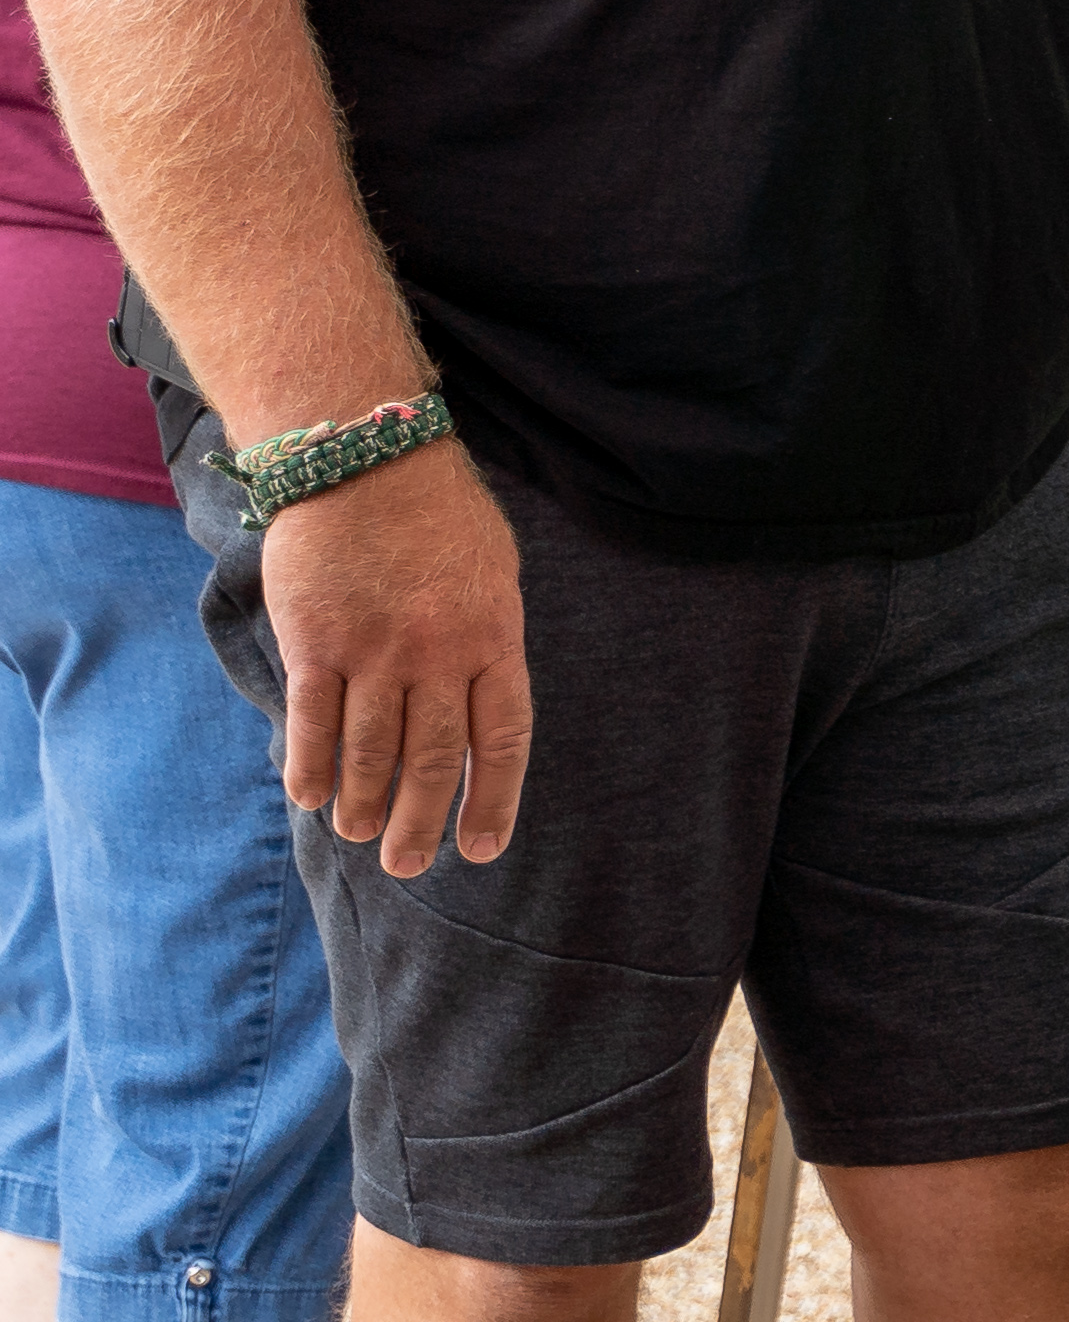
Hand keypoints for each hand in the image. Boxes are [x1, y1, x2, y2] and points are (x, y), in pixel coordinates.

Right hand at [263, 439, 530, 876]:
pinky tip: (311, 798)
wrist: (365, 456)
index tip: (481, 847)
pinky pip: (315, 722)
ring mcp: (376, 651)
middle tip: (410, 865)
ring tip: (361, 836)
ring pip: (373, 752)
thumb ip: (486, 641)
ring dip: (366, 804)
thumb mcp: (492, 574)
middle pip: (435, 760)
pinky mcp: (316, 641)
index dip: (493, 799)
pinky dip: (312, 767)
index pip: (502, 740)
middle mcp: (439, 654)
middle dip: (423, 822)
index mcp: (494, 638)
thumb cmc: (437, 515)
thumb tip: (478, 707)